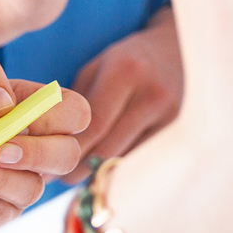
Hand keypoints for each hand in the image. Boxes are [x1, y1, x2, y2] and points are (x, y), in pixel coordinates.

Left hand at [0, 61, 87, 232]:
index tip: (17, 113)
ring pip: (34, 189)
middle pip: (68, 154)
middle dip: (38, 153)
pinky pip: (1, 214)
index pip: (72, 112)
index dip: (59, 115)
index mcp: (21, 110)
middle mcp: (24, 148)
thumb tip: (7, 101)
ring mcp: (9, 185)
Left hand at [67, 7, 183, 181]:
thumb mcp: (99, 67)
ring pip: (127, 159)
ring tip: (77, 178)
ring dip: (100, 173)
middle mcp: (153, 95)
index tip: (50, 165)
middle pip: (111, 147)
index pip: (95, 124)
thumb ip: (78, 101)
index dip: (71, 149)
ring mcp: (173, 116)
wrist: (177, 52)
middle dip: (81, 168)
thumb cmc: (127, 60)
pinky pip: (144, 160)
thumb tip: (51, 141)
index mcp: (126, 72)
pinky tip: (106, 172)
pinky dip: (122, 168)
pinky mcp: (183, 133)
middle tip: (59, 179)